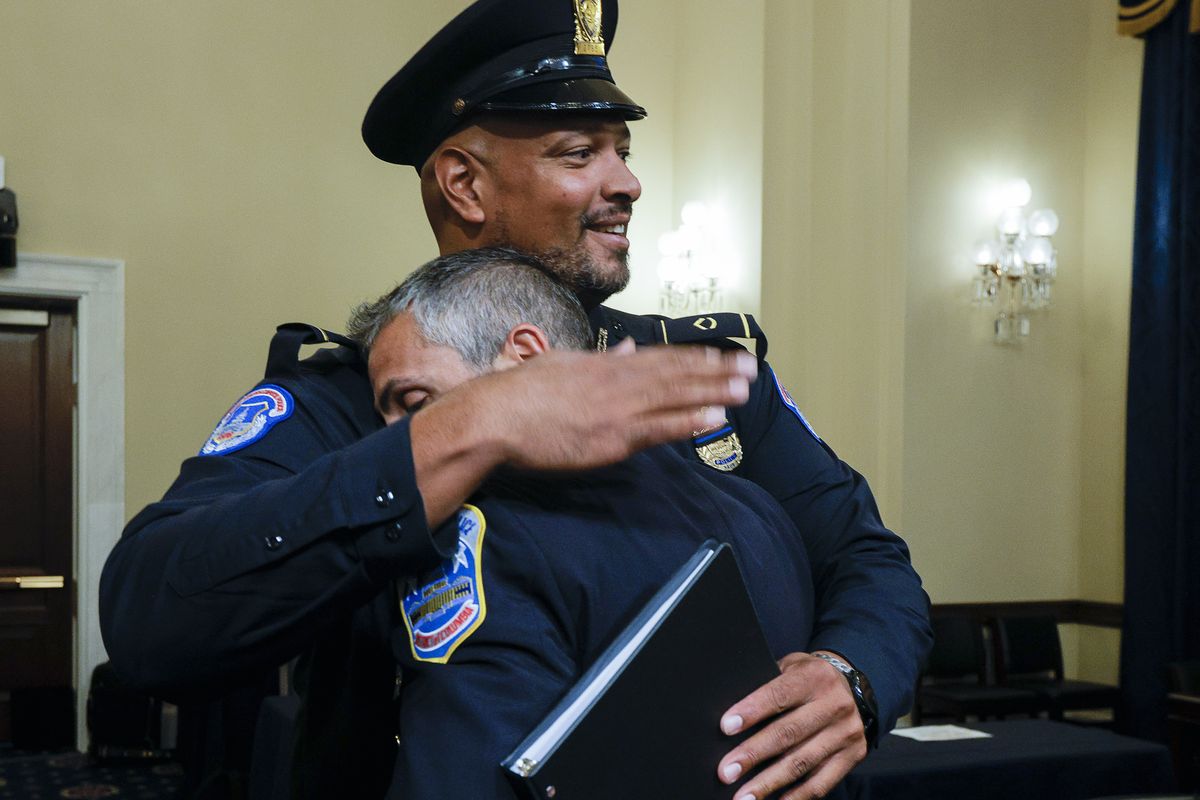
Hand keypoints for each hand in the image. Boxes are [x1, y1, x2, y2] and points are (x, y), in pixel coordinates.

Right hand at [492, 338, 755, 469]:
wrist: (492, 417)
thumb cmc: (517, 395)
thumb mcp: (561, 364)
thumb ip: (600, 359)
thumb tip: (628, 348)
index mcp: (605, 365)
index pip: (659, 359)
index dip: (693, 358)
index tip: (721, 355)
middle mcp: (617, 381)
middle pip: (675, 373)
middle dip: (715, 370)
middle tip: (750, 366)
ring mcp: (617, 409)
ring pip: (674, 396)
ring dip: (712, 391)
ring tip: (743, 388)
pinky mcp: (611, 437)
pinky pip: (659, 428)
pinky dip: (689, 421)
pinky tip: (714, 418)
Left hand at [717, 652, 867, 799]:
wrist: (858, 688)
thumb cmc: (809, 679)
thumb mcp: (792, 668)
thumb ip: (769, 685)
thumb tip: (733, 717)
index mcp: (814, 677)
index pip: (779, 695)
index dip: (752, 711)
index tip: (726, 727)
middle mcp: (834, 704)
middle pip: (788, 733)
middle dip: (753, 754)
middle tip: (726, 772)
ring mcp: (845, 732)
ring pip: (802, 762)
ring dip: (769, 783)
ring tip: (744, 797)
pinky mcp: (853, 756)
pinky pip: (821, 783)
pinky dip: (796, 797)